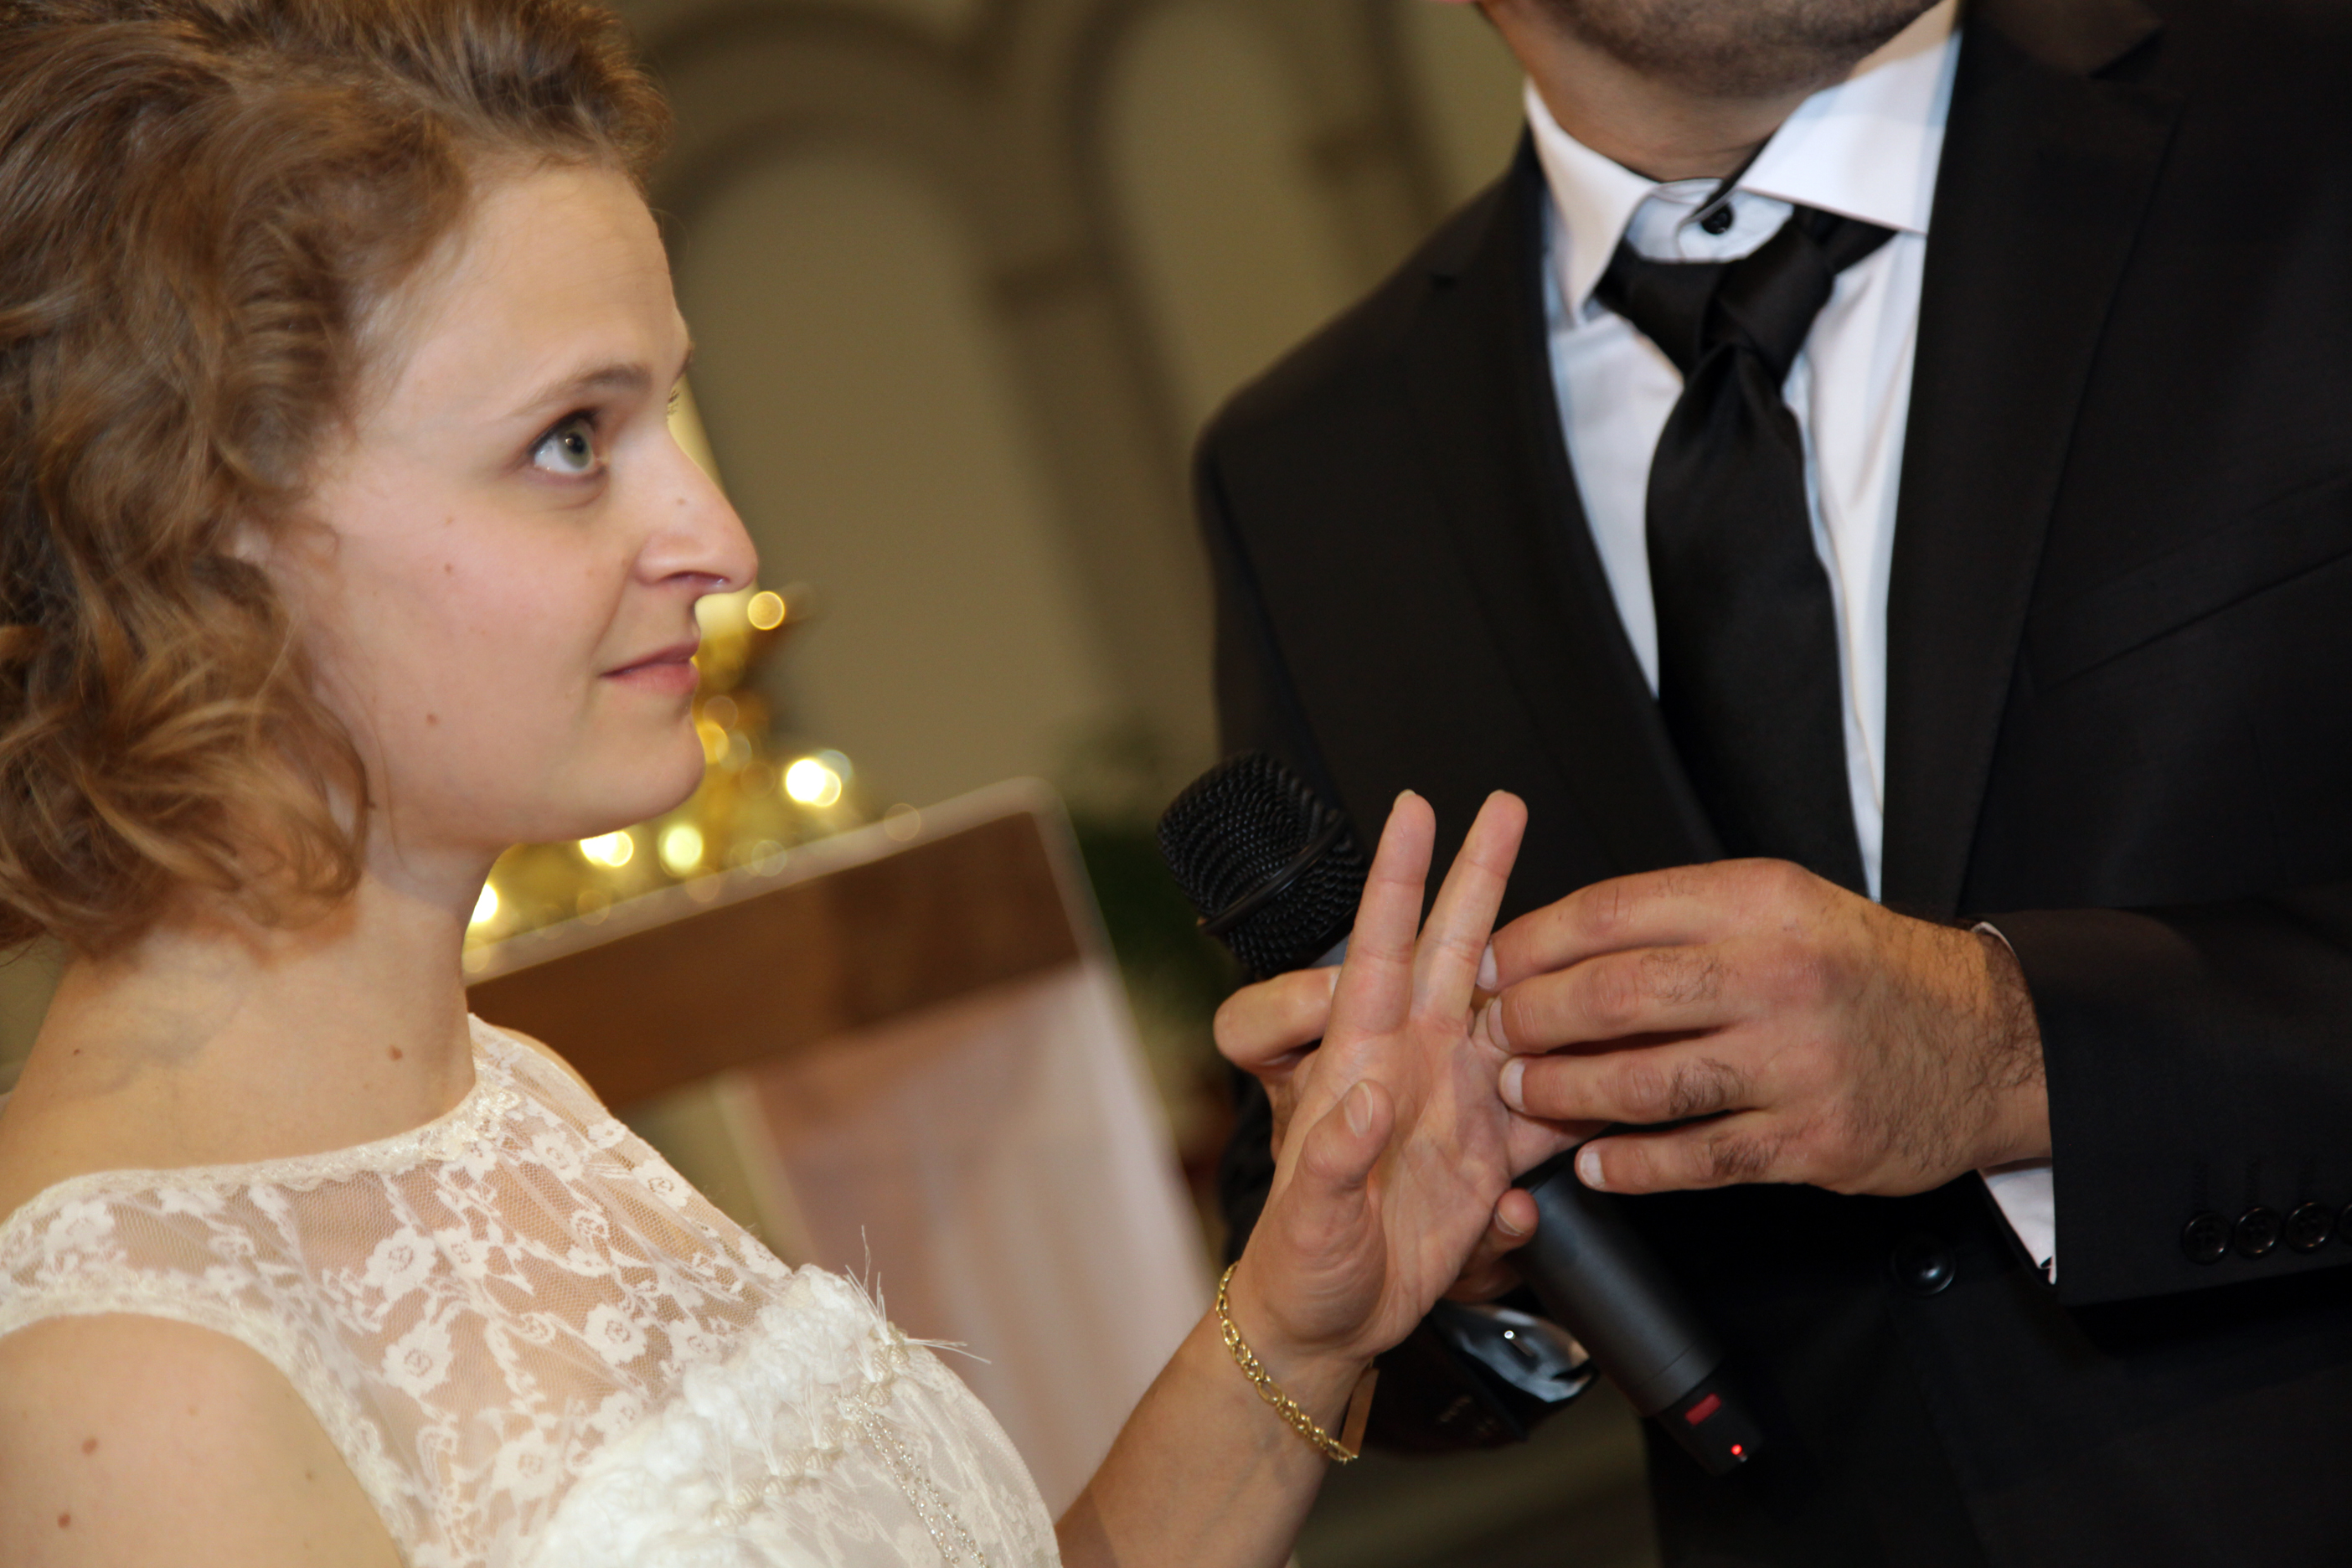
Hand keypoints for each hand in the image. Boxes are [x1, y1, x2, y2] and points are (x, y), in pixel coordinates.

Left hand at [1222, 791, 1593, 1377]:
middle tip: (1506, 803)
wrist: (1330, 1320)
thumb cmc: (1299, 1264)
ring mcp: (1458, 1101)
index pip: (1377, 948)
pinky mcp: (1494, 1151)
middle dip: (1480, 874)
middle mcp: (1412, 1063)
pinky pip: (1550, 1098)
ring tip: (1591, 910)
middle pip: (1453, 949)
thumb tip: (1365, 1102)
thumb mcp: (1306, 1218)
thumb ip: (1330, 1159)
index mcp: (1359, 1061)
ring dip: (1550, 963)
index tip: (1416, 809)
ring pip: (1514, 1011)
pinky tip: (1622, 1046)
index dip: (1397, 877)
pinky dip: (1585, 1075)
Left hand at [1482, 859, 2046, 1197]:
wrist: (1985, 1041)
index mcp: (1759, 901)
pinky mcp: (1812, 1138)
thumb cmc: (1863, 971)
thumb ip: (1681, 919)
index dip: (1531, 942)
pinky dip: (1634, 1165)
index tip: (1489, 964)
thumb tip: (1558, 945)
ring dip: (1566, 1093)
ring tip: (1524, 1094)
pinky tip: (1595, 1162)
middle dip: (1532, 1019)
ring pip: (1647, 1081)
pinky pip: (1698, 1158)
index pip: (1612, 912)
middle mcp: (1777, 973)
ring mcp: (1796, 1061)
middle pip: (1616, 995)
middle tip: (1494, 1034)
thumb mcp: (1781, 906)